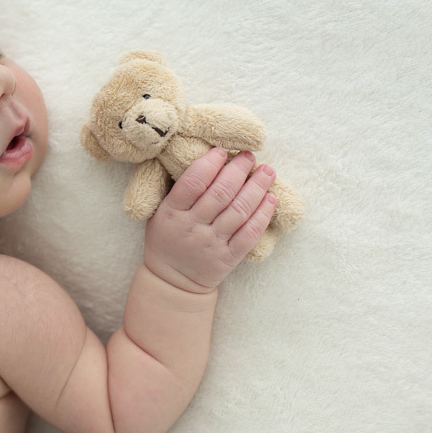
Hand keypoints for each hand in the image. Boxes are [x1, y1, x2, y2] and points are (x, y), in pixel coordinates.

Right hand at [143, 148, 276, 293]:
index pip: (193, 182)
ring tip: (267, 171)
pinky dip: (262, 215)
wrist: (172, 282)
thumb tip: (208, 162)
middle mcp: (192, 227)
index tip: (222, 151)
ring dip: (256, 188)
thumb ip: (179, 192)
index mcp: (172, 213)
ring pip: (239, 210)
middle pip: (221, 193)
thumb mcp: (160, 214)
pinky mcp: (228, 257)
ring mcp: (211, 243)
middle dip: (238, 170)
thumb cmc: (167, 239)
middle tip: (250, 156)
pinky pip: (249, 234)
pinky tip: (271, 199)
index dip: (210, 164)